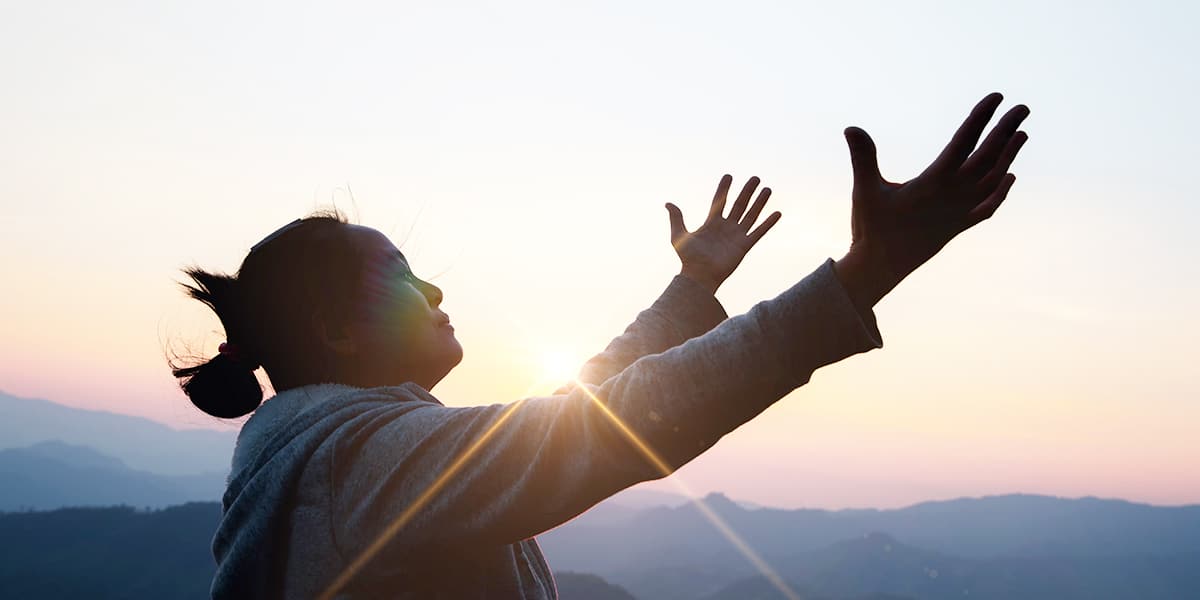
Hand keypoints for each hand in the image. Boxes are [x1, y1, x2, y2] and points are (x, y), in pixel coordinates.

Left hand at [666, 174, 781, 293]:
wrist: (699, 276)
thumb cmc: (688, 258)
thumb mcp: (679, 236)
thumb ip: (676, 219)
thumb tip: (668, 203)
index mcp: (711, 223)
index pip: (720, 201)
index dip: (724, 189)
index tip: (729, 176)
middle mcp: (726, 227)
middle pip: (739, 205)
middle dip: (747, 191)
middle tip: (755, 178)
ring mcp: (736, 236)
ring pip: (751, 215)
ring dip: (759, 203)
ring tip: (767, 189)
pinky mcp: (744, 246)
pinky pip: (758, 232)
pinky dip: (768, 223)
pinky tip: (777, 213)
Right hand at [837, 93, 1029, 308]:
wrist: (880, 268)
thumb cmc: (871, 228)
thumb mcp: (865, 190)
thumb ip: (863, 158)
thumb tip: (851, 128)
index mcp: (934, 182)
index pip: (964, 142)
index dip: (981, 117)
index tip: (997, 97)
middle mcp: (953, 196)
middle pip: (988, 157)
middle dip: (1005, 131)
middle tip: (1023, 108)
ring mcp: (959, 213)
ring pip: (993, 180)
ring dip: (1009, 156)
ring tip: (1022, 135)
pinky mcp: (958, 227)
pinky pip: (988, 207)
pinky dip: (1001, 192)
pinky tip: (1009, 178)